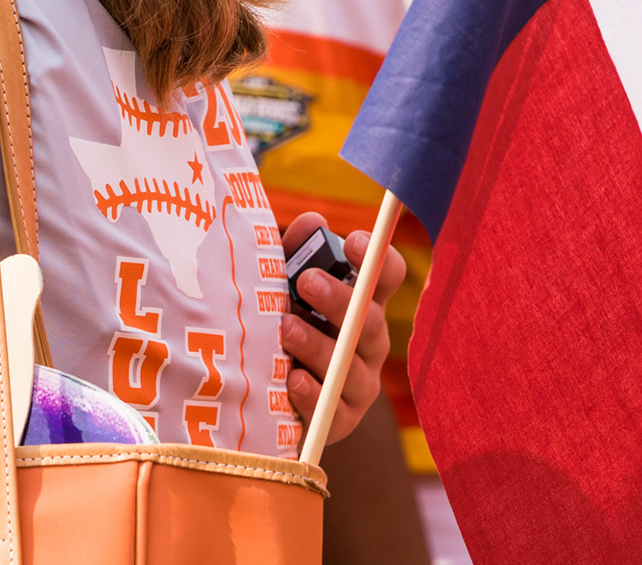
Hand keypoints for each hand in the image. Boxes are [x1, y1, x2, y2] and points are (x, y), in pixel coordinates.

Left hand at [279, 211, 406, 445]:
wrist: (256, 395)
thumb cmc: (272, 325)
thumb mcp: (276, 286)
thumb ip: (293, 254)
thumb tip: (313, 220)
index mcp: (358, 303)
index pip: (386, 276)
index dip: (378, 258)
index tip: (352, 242)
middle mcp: (367, 342)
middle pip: (369, 320)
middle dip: (339, 300)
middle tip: (307, 282)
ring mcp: (357, 383)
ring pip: (351, 366)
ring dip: (319, 345)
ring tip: (286, 329)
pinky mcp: (340, 420)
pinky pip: (334, 410)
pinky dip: (312, 393)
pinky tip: (292, 378)